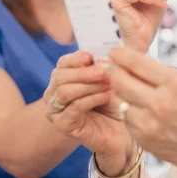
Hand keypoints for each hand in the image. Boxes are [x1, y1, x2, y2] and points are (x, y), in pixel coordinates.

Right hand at [43, 50, 134, 174]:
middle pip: (60, 76)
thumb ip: (114, 60)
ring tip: (108, 85)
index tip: (91, 57)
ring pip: (64, 91)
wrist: (121, 131)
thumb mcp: (116, 76)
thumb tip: (115, 46)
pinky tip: (107, 96)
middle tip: (104, 73)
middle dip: (83, 73)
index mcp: (64, 77)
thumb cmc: (117, 100)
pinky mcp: (63, 125)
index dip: (76, 58)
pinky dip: (92, 99)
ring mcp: (56, 110)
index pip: (63, 62)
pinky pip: (74, 107)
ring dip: (88, 85)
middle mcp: (55, 92)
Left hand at [104, 47, 176, 177]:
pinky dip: (128, 110)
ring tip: (127, 87)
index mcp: (175, 84)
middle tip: (115, 67)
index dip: (121, 54)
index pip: (136, 63)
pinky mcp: (142, 138)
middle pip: (120, 80)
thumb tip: (135, 61)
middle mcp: (160, 103)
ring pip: (118, 99)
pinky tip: (138, 108)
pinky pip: (125, 117)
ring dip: (120, 91)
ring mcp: (149, 123)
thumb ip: (162, 74)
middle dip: (115, 71)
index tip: (116, 51)